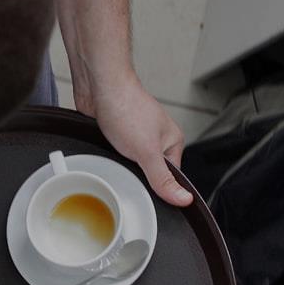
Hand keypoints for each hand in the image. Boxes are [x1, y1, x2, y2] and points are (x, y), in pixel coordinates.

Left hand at [87, 76, 192, 206]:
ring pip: (130, 163)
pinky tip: (106, 149)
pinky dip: (109, 154)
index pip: (171, 177)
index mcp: (172, 141)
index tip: (148, 191)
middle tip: (128, 170)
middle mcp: (156, 137)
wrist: (99, 86)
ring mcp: (136, 135)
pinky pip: (115, 153)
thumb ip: (163, 179)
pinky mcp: (117, 133)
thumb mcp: (148, 152)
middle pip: (149, 171)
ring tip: (115, 155)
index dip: (158, 187)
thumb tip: (184, 199)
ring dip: (120, 163)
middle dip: (136, 174)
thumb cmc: (126, 107)